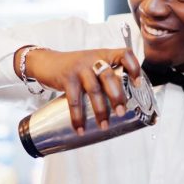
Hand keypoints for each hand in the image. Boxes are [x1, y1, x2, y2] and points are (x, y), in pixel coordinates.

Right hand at [14, 47, 140, 132]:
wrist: (46, 62)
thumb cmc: (74, 67)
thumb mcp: (92, 64)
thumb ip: (106, 77)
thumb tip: (123, 103)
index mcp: (104, 55)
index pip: (124, 54)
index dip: (134, 68)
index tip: (137, 84)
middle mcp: (93, 59)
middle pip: (109, 76)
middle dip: (117, 96)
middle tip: (122, 112)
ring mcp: (79, 68)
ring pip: (94, 90)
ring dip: (100, 110)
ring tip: (104, 125)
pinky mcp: (66, 78)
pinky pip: (74, 100)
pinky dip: (77, 117)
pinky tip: (80, 128)